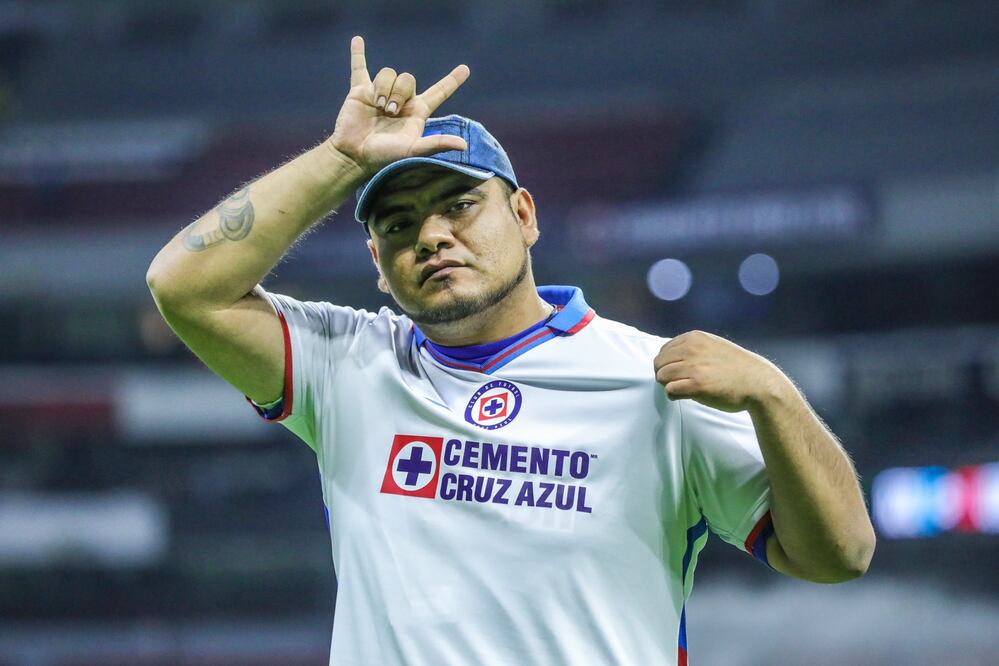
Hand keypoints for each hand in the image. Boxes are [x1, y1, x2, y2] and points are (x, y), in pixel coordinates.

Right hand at [327, 36, 470, 176]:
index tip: (465, 69)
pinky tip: (357, 40)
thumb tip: (463, 144)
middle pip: (407, 79)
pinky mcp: (360, 92)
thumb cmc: (385, 157)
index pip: (439, 92)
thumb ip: (437, 143)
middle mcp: (402, 101)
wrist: (355, 156)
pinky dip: (358, 55)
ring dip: (383, 88)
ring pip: (388, 73)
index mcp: (417, 112)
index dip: (452, 81)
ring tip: (378, 107)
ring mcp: (380, 94)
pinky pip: (360, 69)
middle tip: (390, 112)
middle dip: (398, 93)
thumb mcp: (413, 150)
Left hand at [653, 330, 788, 412]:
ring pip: (661, 376)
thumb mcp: (713, 345)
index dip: (667, 364)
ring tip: (683, 389)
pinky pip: (670, 390)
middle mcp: (692, 349)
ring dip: (668, 385)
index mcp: (694, 338)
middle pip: (659, 364)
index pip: (664, 350)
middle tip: (678, 383)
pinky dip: (674, 395)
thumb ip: (693, 347)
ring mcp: (694, 367)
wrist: (758, 383)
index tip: (678, 372)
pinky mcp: (697, 385)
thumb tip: (669, 355)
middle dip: (665, 375)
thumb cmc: (736, 367)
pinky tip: (685, 396)